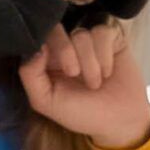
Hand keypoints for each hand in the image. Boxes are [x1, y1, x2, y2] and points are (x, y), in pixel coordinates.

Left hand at [18, 23, 149, 149]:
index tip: (54, 67)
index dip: (44, 47)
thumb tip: (35, 46)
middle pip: (56, 28)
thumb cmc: (82, 113)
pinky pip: (103, 32)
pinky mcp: (110, 37)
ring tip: (95, 83)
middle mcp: (65, 45)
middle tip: (74, 73)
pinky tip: (108, 72)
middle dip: (65, 51)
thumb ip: (30, 75)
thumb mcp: (47, 101)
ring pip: (81, 34)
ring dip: (90, 62)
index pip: (37, 37)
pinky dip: (105, 55)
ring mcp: (88, 40)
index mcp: (46, 59)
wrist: (120, 121)